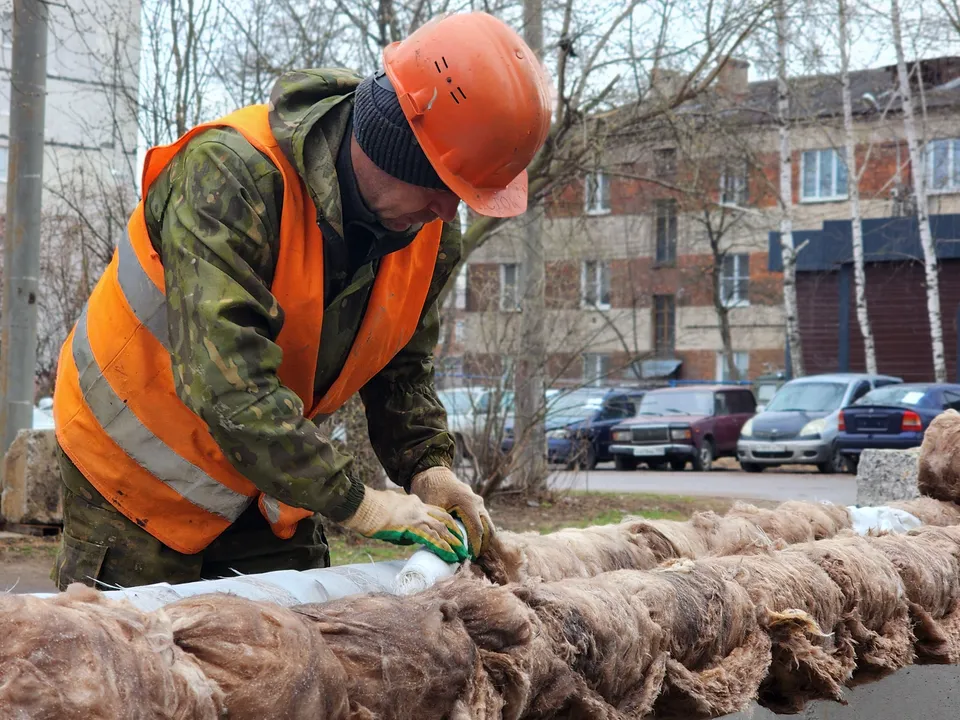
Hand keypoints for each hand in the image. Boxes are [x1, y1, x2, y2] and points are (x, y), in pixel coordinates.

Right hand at [339, 486, 468, 562]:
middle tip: (463, 544)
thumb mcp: (390, 511)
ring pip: (442, 530)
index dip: (447, 523)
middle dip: (455, 533)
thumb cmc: (370, 510)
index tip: (453, 532)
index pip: (436, 512)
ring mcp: (417, 517)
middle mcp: (419, 508)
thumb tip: (406, 535)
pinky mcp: (412, 528)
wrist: (364, 506)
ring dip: (454, 543)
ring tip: (462, 554)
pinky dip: (444, 548)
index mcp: (414, 502)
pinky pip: (433, 539)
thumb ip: (402, 521)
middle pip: (444, 519)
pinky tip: (450, 556)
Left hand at [410, 467, 492, 557]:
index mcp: (468, 503)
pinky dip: (481, 531)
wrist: (433, 474)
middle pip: (488, 528)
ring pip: (488, 524)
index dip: (475, 546)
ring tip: (474, 553)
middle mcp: (477, 502)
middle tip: (475, 558)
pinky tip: (473, 542)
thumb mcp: (434, 507)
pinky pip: (483, 520)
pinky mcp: (477, 504)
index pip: (477, 530)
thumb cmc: (431, 490)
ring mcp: (479, 502)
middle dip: (483, 545)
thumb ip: (441, 525)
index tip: (470, 558)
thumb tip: (444, 546)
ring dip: (484, 539)